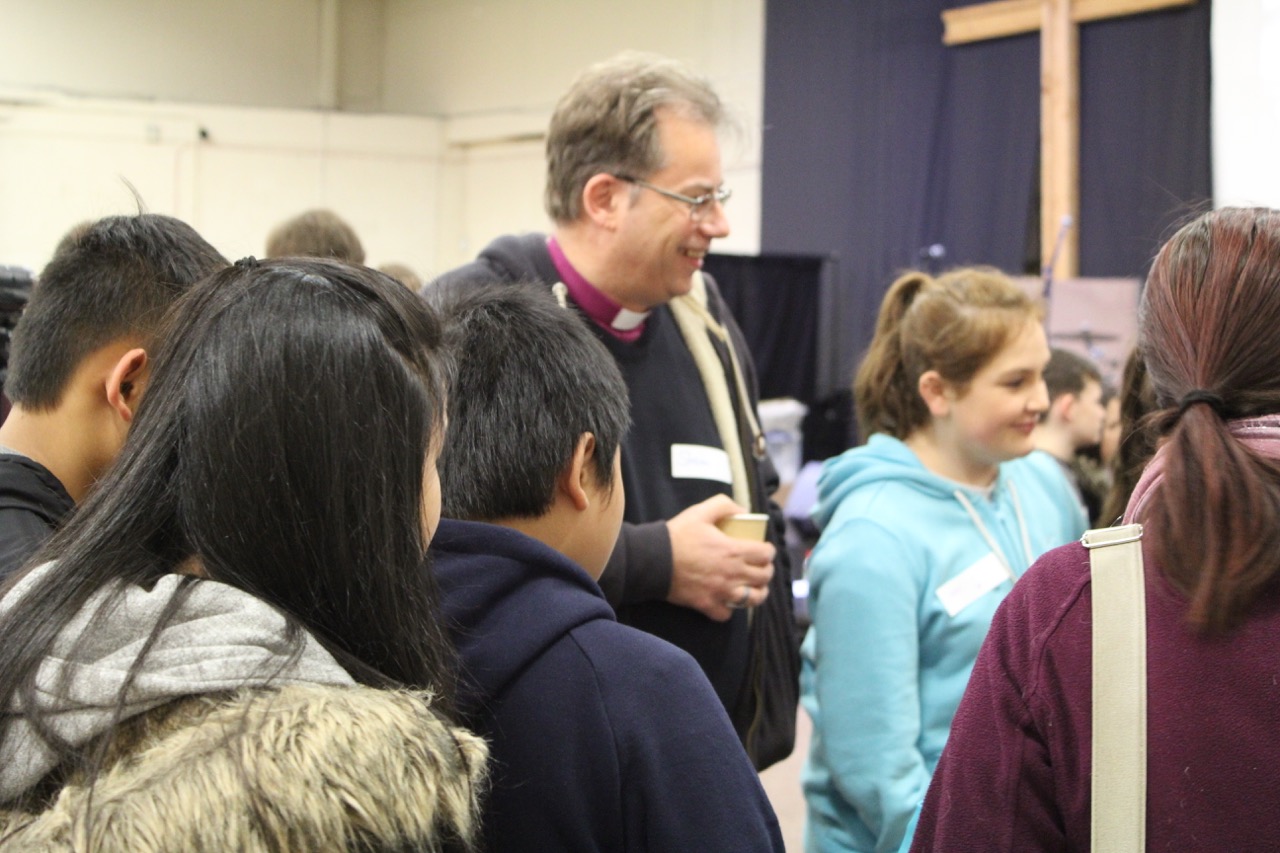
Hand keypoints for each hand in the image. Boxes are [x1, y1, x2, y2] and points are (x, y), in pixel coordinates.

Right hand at [666, 495, 775, 621]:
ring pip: (753, 599)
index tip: (764, 549)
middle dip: (766, 570)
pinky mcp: (707, 605)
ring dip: (756, 592)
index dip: (768, 551)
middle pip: (764, 577)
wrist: (653, 561)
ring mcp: (721, 592)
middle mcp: (732, 574)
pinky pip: (727, 614)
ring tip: (752, 586)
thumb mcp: (700, 511)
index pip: (766, 554)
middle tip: (760, 566)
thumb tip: (742, 510)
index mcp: (734, 551)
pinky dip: (729, 608)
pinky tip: (726, 600)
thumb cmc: (677, 535)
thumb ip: (724, 505)